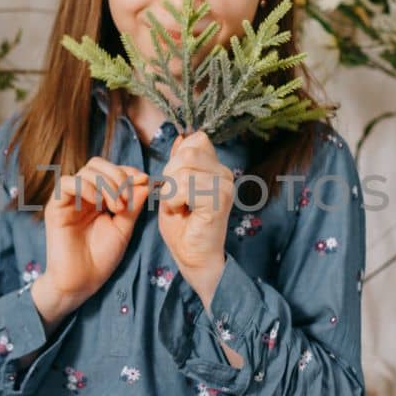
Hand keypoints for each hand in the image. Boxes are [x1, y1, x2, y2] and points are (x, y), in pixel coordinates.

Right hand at [35, 157, 149, 321]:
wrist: (81, 282)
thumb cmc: (102, 258)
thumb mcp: (124, 228)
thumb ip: (133, 204)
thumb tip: (146, 181)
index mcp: (99, 197)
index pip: (111, 170)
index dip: (128, 171)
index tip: (144, 181)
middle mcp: (83, 194)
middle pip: (98, 164)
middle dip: (118, 176)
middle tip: (126, 200)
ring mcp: (69, 199)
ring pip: (85, 171)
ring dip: (106, 184)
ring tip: (116, 207)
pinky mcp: (55, 207)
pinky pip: (66, 183)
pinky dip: (85, 187)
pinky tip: (97, 204)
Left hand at [157, 130, 233, 293]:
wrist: (193, 258)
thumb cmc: (183, 228)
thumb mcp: (173, 187)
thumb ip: (178, 164)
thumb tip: (181, 137)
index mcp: (215, 167)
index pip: (195, 140)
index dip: (176, 160)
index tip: (177, 186)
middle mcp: (224, 173)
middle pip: (187, 152)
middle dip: (170, 175)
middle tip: (175, 199)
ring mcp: (225, 185)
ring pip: (183, 169)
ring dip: (171, 191)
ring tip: (179, 207)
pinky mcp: (220, 199)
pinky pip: (184, 186)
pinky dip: (174, 200)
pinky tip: (183, 212)